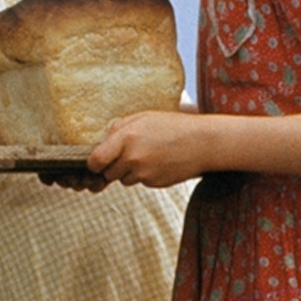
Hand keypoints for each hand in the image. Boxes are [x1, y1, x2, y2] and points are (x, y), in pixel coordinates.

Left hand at [86, 111, 209, 188]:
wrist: (204, 143)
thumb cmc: (172, 126)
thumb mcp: (142, 118)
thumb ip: (117, 129)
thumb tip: (98, 144)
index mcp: (125, 138)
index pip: (95, 161)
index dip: (95, 163)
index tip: (99, 160)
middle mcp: (132, 158)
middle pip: (108, 173)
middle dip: (113, 166)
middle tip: (129, 154)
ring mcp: (144, 173)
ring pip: (124, 179)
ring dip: (129, 171)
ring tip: (148, 155)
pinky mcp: (155, 183)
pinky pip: (140, 182)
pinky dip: (145, 175)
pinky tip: (159, 162)